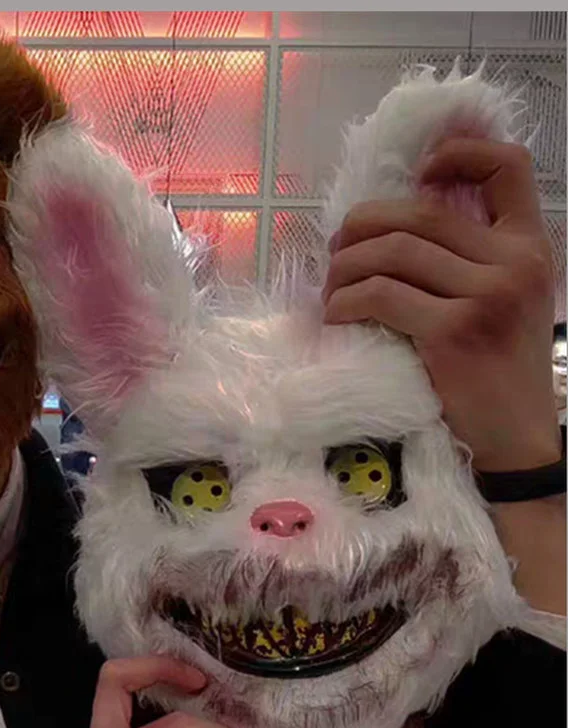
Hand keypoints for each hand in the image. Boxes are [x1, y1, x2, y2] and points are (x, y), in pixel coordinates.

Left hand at [323, 138, 559, 472]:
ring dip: (345, 267)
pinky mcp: (451, 332)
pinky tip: (336, 315)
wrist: (515, 437)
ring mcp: (485, 296)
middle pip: (421, 213)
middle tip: (336, 250)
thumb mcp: (506, 300)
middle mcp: (514, 261)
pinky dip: (346, 302)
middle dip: (362, 226)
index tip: (416, 175)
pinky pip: (380, 295)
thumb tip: (400, 228)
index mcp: (531, 245)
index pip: (508, 167)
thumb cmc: (498, 371)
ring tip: (332, 289)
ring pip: (392, 251)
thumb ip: (473, 259)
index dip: (457, 154)